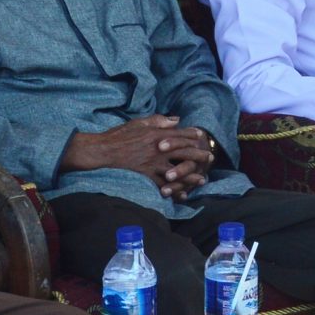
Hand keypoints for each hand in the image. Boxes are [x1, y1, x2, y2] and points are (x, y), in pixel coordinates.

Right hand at [64, 117, 217, 197]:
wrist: (104, 151)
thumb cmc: (119, 135)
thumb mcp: (139, 122)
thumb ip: (158, 120)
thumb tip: (176, 120)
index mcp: (157, 134)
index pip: (180, 133)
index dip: (192, 134)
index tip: (202, 135)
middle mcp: (158, 148)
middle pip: (184, 152)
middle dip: (199, 155)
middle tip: (210, 158)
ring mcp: (153, 163)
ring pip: (177, 170)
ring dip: (192, 176)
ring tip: (203, 180)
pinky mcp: (147, 175)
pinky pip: (163, 184)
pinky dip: (174, 190)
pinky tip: (182, 194)